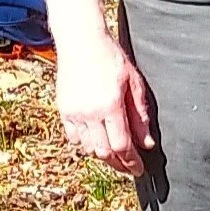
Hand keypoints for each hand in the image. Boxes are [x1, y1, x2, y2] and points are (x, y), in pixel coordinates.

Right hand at [56, 29, 155, 175]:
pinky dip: (86, 144)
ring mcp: (74, 113)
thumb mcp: (134, 83)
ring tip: (115, 154)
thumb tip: (146, 142)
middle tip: (129, 167)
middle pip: (104, 152)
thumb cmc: (111, 58)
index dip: (132, 162)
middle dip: (118, 164)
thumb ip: (140, 115)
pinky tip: (97, 140)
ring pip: (88, 148)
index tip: (139, 169)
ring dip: (102, 155)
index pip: (122, 145)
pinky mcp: (63, 110)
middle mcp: (90, 113)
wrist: (81, 42)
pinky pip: (74, 138)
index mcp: (110, 106)